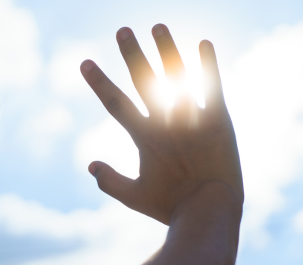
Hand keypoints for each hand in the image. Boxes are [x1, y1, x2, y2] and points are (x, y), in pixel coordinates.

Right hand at [80, 24, 242, 224]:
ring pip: (177, 77)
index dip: (99, 82)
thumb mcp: (134, 197)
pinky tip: (203, 43)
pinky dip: (208, 64)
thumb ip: (110, 181)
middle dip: (132, 54)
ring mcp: (191, 119)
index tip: (84, 62)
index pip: (116, 103)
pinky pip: (212, 86)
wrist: (209, 210)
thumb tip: (89, 165)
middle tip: (122, 30)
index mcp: (145, 138)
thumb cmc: (171, 207)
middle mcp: (166, 122)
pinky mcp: (218, 120)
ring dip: (166, 49)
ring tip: (158, 26)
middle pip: (144, 81)